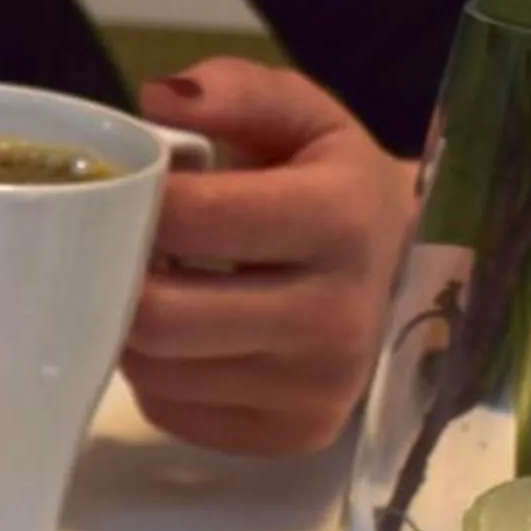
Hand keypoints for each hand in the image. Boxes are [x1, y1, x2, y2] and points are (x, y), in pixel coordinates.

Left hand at [123, 59, 417, 457]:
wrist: (414, 275)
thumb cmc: (339, 189)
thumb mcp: (306, 120)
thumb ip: (237, 93)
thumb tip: (156, 101)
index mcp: (338, 220)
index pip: (191, 219)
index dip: (135, 205)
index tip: (126, 197)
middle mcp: (333, 316)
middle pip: (160, 317)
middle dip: (119, 282)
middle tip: (117, 254)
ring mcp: (314, 388)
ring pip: (157, 371)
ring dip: (131, 331)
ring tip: (153, 291)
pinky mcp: (292, 436)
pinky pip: (174, 412)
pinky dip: (157, 375)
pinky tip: (184, 338)